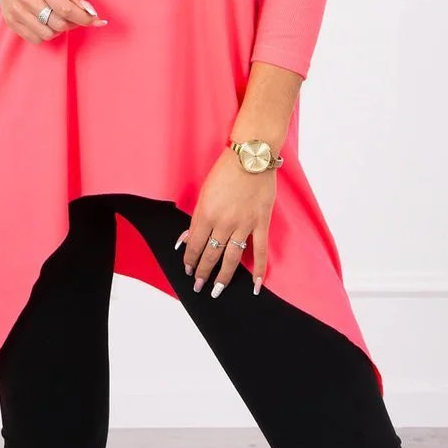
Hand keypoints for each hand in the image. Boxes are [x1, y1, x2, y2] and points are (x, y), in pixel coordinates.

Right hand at [0, 0, 107, 43]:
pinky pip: (35, 39)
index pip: (67, 9)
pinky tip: (44, 21)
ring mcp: (17, 12)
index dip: (84, 18)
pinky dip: (44, 33)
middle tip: (74, 16)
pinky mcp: (11, 21)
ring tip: (56, 17)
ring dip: (58, 29)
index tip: (95, 20)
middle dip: (72, 23)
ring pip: (48, 34)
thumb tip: (90, 12)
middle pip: (58, 24)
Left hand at [178, 146, 276, 296]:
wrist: (251, 158)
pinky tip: (255, 285)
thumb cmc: (225, 171)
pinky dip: (258, 269)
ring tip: (216, 290)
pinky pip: (260, 251)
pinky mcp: (261, 223)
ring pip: (231, 258)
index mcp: (206, 213)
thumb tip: (187, 237)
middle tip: (198, 285)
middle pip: (211, 254)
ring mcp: (244, 225)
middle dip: (202, 272)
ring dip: (223, 276)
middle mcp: (223, 223)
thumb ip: (198, 217)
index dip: (190, 259)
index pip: (194, 244)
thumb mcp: (205, 192)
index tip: (187, 269)